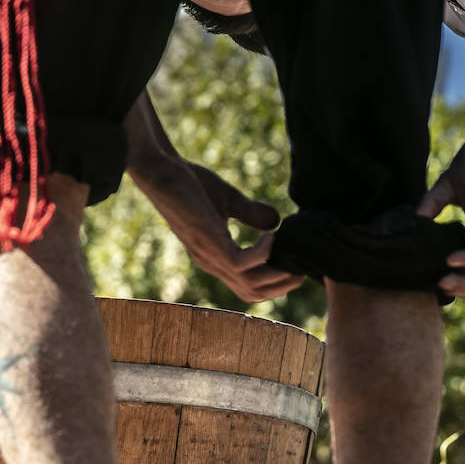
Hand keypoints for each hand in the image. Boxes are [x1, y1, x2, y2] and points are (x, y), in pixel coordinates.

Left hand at [133, 158, 303, 302]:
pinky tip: (273, 237)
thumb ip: (251, 214)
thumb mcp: (228, 201)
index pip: (248, 286)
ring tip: (295, 259)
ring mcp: (210, 256)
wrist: (161, 171)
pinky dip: (263, 254)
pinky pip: (241, 263)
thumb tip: (277, 222)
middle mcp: (213, 263)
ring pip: (249, 285)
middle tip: (303, 270)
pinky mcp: (209, 244)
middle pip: (252, 293)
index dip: (274, 283)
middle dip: (281, 286)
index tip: (295, 268)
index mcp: (216, 257)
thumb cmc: (188, 183)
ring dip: (276, 276)